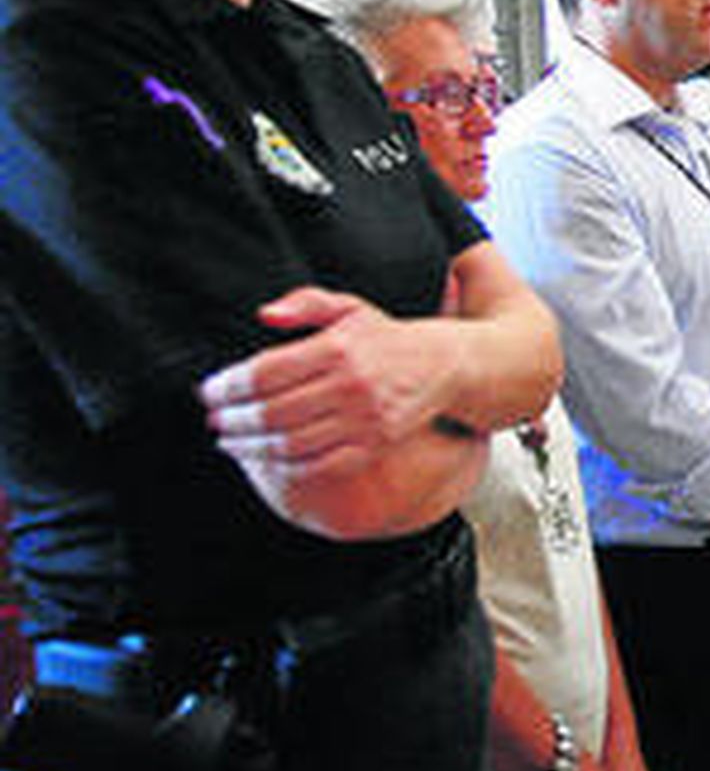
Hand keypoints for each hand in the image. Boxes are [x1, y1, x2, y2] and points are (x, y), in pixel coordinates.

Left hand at [199, 287, 458, 479]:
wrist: (440, 366)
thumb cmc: (384, 337)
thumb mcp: (349, 307)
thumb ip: (306, 303)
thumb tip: (264, 314)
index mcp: (337, 348)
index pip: (266, 372)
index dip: (229, 386)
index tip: (208, 392)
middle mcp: (350, 385)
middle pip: (272, 411)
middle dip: (233, 420)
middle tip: (213, 420)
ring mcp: (363, 420)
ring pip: (290, 443)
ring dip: (251, 447)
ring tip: (229, 442)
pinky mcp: (373, 446)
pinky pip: (319, 465)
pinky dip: (285, 467)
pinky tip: (266, 459)